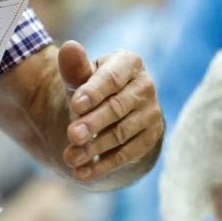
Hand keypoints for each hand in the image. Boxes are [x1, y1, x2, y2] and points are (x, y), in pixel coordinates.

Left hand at [58, 41, 162, 182]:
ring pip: (122, 133)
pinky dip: (104, 165)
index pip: (112, 78)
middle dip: (93, 123)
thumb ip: (75, 68)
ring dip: (94, 147)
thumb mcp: (81, 78)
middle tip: (71, 136)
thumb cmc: (93, 88)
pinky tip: (82, 173)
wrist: (113, 109)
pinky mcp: (152, 138)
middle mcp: (145, 86)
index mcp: (129, 63)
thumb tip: (69, 47)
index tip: (75, 105)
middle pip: (117, 108)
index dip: (94, 92)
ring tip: (70, 157)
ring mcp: (152, 113)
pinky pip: (128, 154)